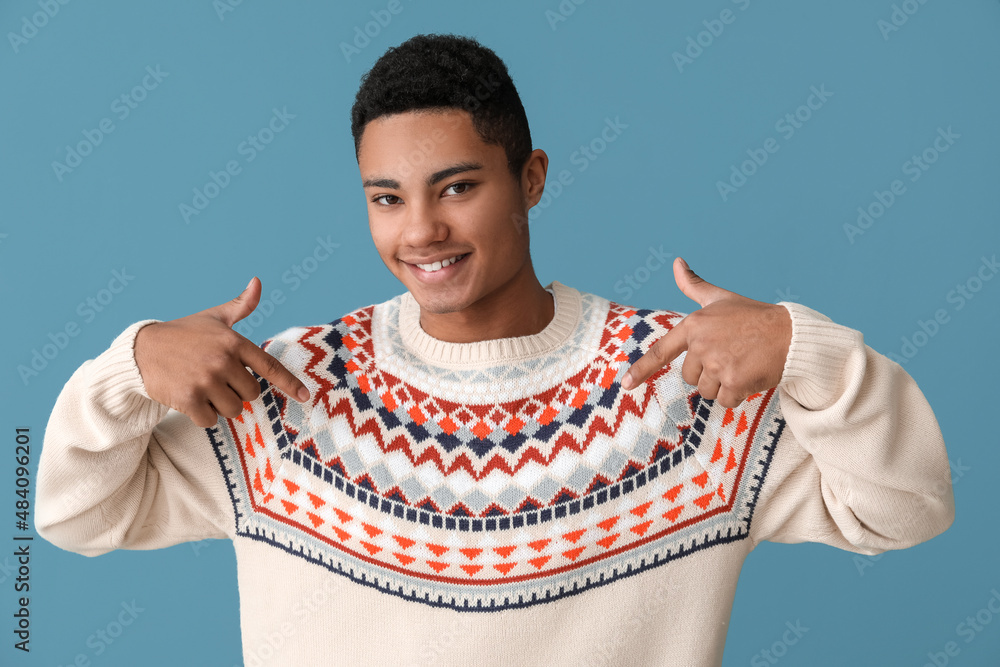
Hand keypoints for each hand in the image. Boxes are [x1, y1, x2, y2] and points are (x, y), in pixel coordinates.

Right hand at [134, 277, 309, 426]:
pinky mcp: (188, 399)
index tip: (306, 396)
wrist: (142, 350)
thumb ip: (241, 305)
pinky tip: (190, 398)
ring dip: (220, 405)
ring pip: (233, 409)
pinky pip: (210, 420)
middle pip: (251, 394)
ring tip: (202, 387)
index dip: (290, 383)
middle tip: (216, 378)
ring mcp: (206, 380)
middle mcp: (222, 360)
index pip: (269, 366)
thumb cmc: (184, 334)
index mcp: (233, 341)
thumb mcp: (214, 317)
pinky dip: (202, 415)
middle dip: (237, 391)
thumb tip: (257, 282)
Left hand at [620, 257, 791, 407]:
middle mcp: (701, 345)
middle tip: (731, 356)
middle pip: (689, 376)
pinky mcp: (733, 382)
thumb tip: (677, 262)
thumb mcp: (720, 298)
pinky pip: (725, 401)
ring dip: (723, 385)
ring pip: (706, 390)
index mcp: (694, 325)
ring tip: (741, 364)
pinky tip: (750, 376)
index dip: (641, 370)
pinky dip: (737, 395)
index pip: (661, 351)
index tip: (625, 384)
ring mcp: (717, 364)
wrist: (790, 334)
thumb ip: (694, 286)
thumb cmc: (753, 317)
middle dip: (708, 372)